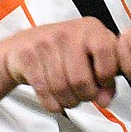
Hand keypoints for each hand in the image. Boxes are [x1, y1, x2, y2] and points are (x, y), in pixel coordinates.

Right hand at [0, 17, 119, 112]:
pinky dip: (53, 104)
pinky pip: (44, 91)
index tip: (102, 85)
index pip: (105, 50)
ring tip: (71, 98)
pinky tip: (56, 101)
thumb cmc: (65, 52)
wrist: (24, 44)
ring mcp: (46, 42)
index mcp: (90, 28)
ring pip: (61, 88)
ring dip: (69, 102)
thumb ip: (106, 76)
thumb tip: (105, 100)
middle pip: (81, 79)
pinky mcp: (27, 56)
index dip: (106, 75)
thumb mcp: (91, 56)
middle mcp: (68, 32)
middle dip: (85, 96)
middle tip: (84, 96)